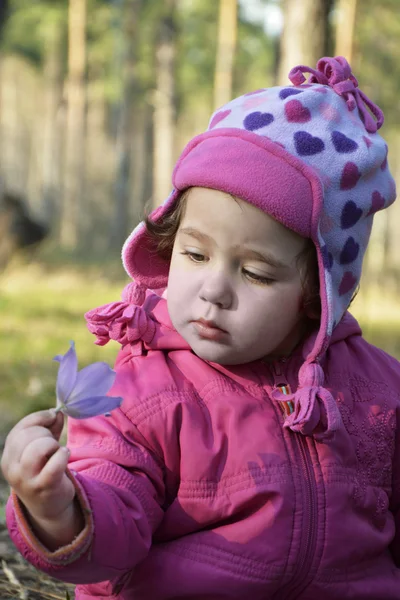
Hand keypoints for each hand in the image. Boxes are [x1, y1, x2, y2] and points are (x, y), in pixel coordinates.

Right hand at [1, 410, 82, 548]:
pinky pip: (54, 464)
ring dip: (53, 445)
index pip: (21, 428)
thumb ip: (49, 428)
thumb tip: (58, 412)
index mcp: (8, 456)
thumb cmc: (45, 470)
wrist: (48, 505)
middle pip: (28, 435)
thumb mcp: (42, 448)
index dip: (40, 418)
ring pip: (39, 448)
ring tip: (57, 452)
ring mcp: (25, 479)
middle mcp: (12, 468)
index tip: (53, 416)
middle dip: (46, 433)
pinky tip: (64, 457)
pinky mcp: (42, 487)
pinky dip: (63, 455)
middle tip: (53, 444)